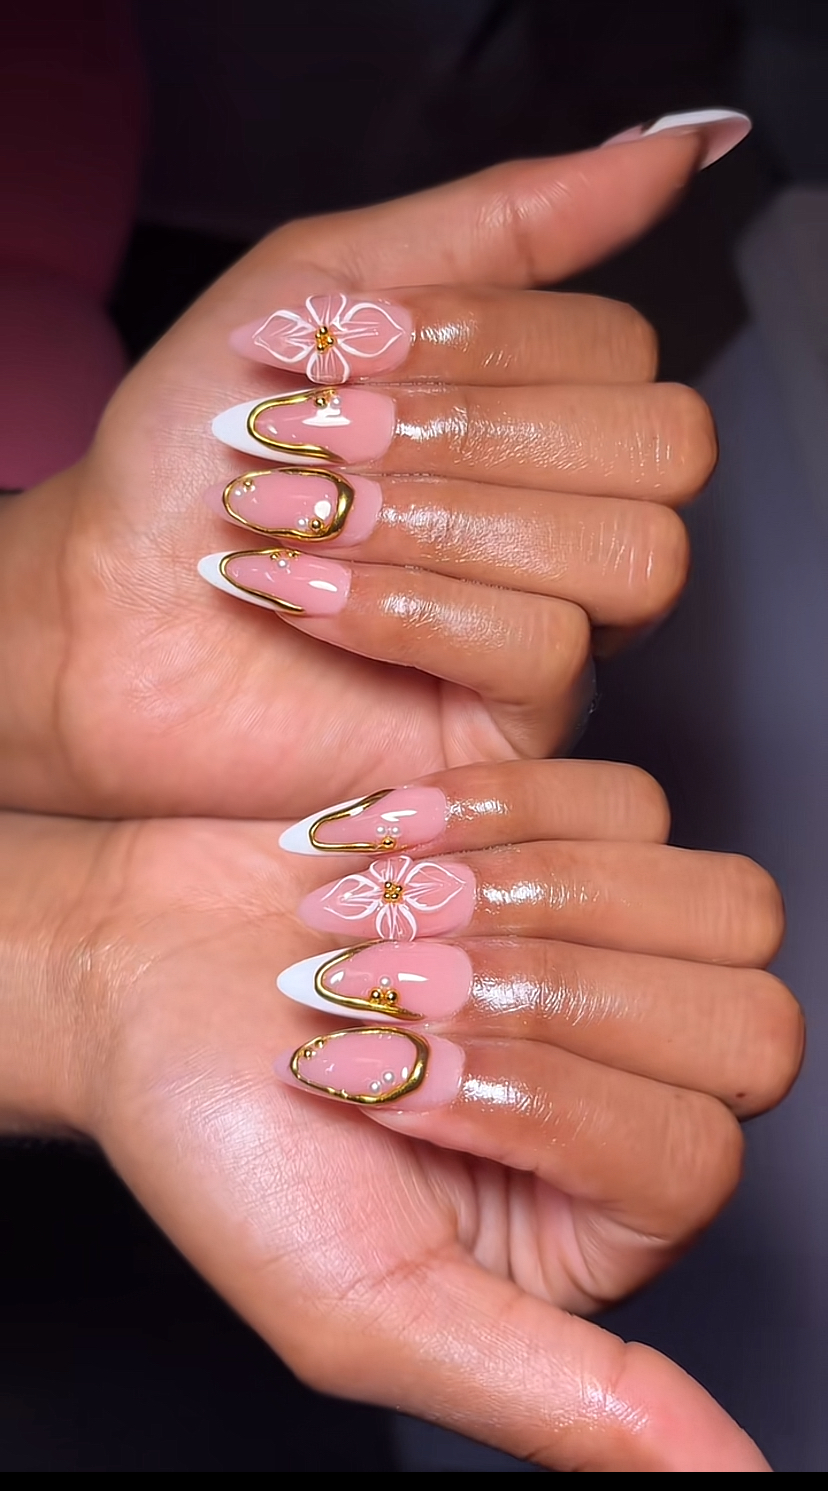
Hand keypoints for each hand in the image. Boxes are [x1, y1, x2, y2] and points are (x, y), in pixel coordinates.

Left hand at [0, 130, 721, 816]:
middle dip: (468, 430)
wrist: (108, 601)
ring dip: (436, 520)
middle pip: (658, 446)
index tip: (335, 349)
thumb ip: (500, 224)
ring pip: (625, 554)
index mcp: (544, 407)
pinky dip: (408, 608)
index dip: (481, 341)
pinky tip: (310, 596)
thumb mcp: (330, 284)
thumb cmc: (198, 452)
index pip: (621, 349)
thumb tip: (668, 148)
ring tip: (304, 520)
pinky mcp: (518, 722)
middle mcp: (573, 512)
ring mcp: (561, 622)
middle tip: (323, 440)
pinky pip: (545, 648)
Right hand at [1, 759, 798, 1467]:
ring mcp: (620, 956)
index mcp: (600, 1222)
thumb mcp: (368, 1310)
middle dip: (548, 993)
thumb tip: (725, 1482)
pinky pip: (631, 805)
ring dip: (525, 898)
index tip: (391, 1082)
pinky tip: (401, 851)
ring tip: (392, 918)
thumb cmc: (225, 1146)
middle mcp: (636, 1090)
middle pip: (743, 1027)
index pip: (690, 1154)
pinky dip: (499, 815)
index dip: (540, 1099)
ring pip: (711, 905)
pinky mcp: (580, 844)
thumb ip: (557, 1399)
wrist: (136, 975)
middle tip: (398, 992)